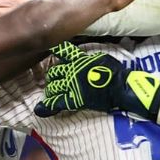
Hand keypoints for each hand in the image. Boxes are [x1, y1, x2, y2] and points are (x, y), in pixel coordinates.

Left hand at [34, 41, 159, 120]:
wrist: (120, 87)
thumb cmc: (115, 72)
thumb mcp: (101, 58)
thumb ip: (88, 59)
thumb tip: (82, 59)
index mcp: (79, 60)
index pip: (64, 52)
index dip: (56, 50)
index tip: (50, 49)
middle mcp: (72, 71)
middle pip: (54, 72)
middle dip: (53, 76)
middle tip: (56, 80)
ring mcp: (71, 85)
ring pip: (53, 86)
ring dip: (51, 89)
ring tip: (52, 92)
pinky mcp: (74, 99)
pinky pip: (56, 102)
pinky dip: (46, 106)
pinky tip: (39, 109)